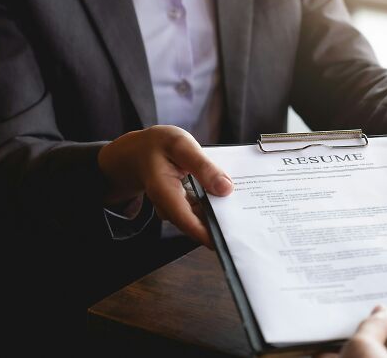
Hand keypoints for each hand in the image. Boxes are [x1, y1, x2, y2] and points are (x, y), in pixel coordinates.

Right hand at [97, 125, 232, 246]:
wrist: (139, 151)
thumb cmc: (158, 145)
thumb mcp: (181, 146)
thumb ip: (203, 166)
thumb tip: (226, 188)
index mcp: (164, 193)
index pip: (188, 222)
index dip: (209, 235)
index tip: (230, 241)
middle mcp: (169, 207)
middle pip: (198, 224)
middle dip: (221, 224)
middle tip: (247, 222)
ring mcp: (175, 209)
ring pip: (201, 217)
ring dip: (220, 213)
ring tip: (242, 207)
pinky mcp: (182, 206)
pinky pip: (201, 210)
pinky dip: (214, 204)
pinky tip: (227, 196)